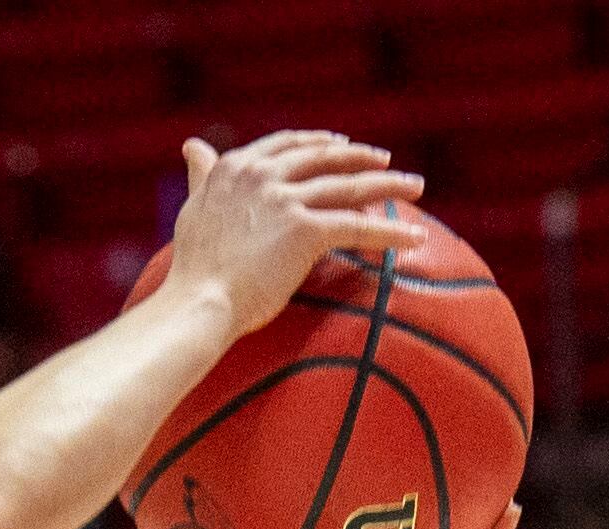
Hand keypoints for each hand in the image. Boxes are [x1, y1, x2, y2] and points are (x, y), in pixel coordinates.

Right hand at [169, 131, 424, 343]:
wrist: (196, 304)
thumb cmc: (192, 270)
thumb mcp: (194, 206)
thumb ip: (202, 174)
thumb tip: (192, 146)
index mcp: (239, 165)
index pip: (290, 144)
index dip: (319, 144)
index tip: (341, 145)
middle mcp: (263, 174)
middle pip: (327, 157)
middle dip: (362, 157)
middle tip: (387, 162)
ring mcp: (286, 199)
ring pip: (350, 186)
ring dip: (390, 185)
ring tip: (416, 188)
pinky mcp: (305, 229)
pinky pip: (358, 227)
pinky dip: (390, 233)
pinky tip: (416, 239)